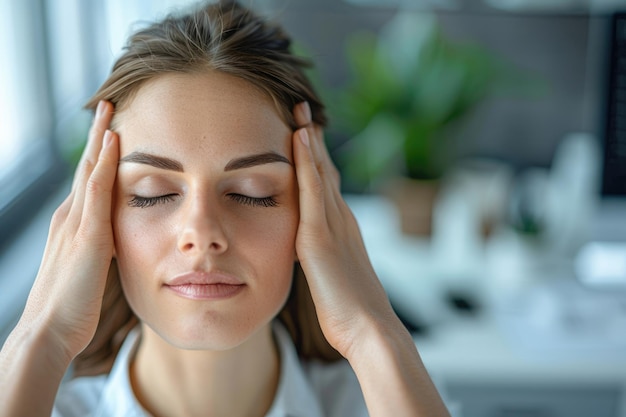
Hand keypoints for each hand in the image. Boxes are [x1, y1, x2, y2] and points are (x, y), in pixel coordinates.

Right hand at [21, 100, 118, 360]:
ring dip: (100, 139)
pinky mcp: (87, 236)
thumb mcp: (89, 270)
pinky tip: (114, 143)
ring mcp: (75, 224)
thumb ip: (99, 250)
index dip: (99, 155)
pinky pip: (96, 191)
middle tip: (107, 105)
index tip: (111, 130)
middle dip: (97, 136)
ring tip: (109, 110)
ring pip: (88, 170)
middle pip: (85, 167)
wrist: (49, 332)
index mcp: (73, 226)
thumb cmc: (71, 308)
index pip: (88, 181)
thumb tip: (113, 240)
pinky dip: (104, 164)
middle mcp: (70, 218)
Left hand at [292, 102, 396, 358]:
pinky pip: (313, 189)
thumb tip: (316, 259)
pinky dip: (307, 161)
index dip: (316, 159)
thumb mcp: (335, 278)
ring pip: (321, 171)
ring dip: (310, 139)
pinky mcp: (322, 235)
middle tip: (302, 109)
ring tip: (300, 110)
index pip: (325, 185)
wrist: (369, 330)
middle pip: (325, 169)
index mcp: (342, 229)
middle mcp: (342, 218)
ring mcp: (334, 224)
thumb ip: (326, 261)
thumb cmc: (352, 313)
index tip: (305, 135)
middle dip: (314, 139)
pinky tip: (299, 137)